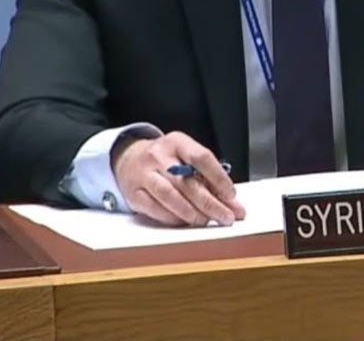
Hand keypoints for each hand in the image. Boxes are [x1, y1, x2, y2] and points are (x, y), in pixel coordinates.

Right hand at [112, 131, 245, 226]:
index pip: (202, 157)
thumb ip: (211, 180)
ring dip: (192, 213)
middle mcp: (159, 156)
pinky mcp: (134, 193)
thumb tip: (234, 207)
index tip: (231, 195)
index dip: (219, 178)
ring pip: (170, 196)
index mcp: (177, 142)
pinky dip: (173, 218)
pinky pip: (156, 209)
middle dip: (210, 203)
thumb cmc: (166, 160)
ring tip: (205, 221)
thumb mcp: (187, 159)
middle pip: (187, 182)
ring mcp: (144, 174)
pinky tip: (185, 222)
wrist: (128, 159)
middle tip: (226, 217)